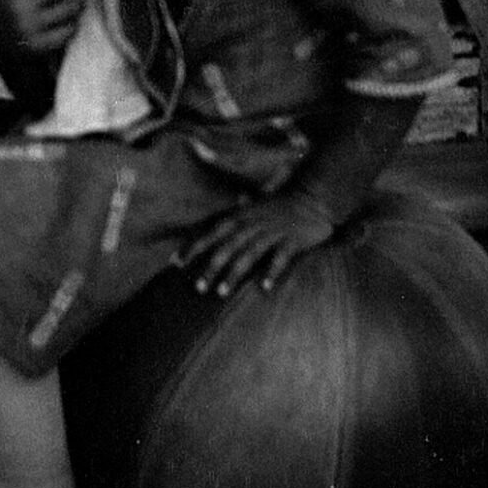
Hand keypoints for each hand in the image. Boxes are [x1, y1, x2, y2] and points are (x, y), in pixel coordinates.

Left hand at [178, 194, 335, 298]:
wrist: (312, 195)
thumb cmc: (278, 204)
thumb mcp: (252, 206)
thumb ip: (232, 217)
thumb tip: (206, 228)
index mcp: (240, 216)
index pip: (210, 231)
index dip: (193, 246)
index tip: (176, 263)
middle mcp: (252, 224)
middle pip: (227, 247)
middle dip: (211, 267)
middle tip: (198, 287)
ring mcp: (272, 232)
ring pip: (249, 254)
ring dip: (234, 273)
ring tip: (221, 292)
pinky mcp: (292, 240)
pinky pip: (280, 257)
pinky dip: (271, 271)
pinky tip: (264, 287)